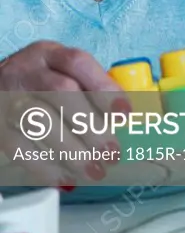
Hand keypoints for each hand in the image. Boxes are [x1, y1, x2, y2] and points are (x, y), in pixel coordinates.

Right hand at [0, 42, 125, 186]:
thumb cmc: (39, 83)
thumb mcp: (61, 73)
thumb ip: (89, 90)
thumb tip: (123, 122)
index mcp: (50, 54)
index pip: (78, 63)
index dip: (104, 88)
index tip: (125, 114)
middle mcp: (27, 71)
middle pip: (61, 93)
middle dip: (91, 125)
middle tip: (112, 152)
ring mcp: (8, 97)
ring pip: (40, 121)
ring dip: (72, 150)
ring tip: (94, 170)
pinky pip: (19, 147)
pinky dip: (44, 166)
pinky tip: (65, 178)